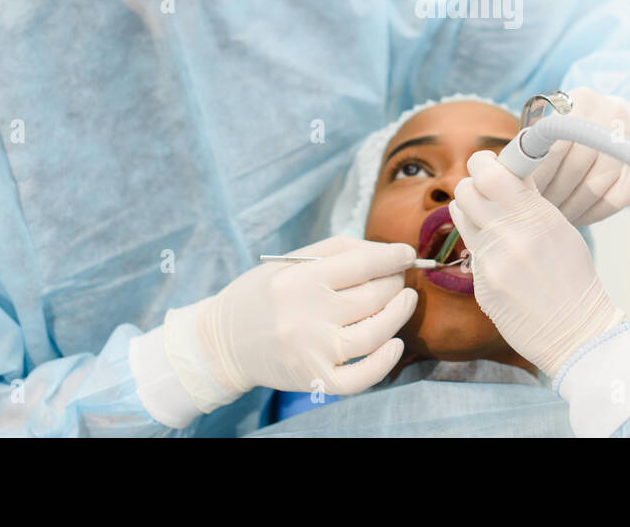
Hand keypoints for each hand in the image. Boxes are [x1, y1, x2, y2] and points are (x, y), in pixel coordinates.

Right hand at [163, 236, 416, 410]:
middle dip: (395, 282)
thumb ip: (338, 250)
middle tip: (398, 276)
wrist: (223, 343)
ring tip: (406, 299)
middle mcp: (305, 315)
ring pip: (375, 333)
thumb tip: (387, 252)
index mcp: (299, 280)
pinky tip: (395, 344)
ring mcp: (312, 351)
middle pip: (373, 296)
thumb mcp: (289, 261)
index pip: (362, 264)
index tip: (406, 254)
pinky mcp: (314, 379)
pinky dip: (384, 362)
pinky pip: (361, 377)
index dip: (393, 256)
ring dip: (400, 313)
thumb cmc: (262, 295)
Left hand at [450, 150, 623, 375]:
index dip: (482, 163)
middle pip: (464, 190)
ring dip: (470, 211)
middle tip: (486, 193)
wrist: (576, 332)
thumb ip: (531, 200)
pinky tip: (500, 258)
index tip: (488, 165)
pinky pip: (469, 251)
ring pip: (459, 215)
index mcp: (535, 217)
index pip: (488, 173)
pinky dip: (480, 246)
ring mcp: (492, 263)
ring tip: (489, 221)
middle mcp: (509, 237)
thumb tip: (508, 172)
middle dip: (473, 186)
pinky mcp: (480, 285)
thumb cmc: (574, 279)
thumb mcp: (561, 229)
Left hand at [530, 88, 629, 224]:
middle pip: (575, 166)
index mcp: (582, 100)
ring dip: (568, 208)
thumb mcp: (556, 123)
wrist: (618, 128)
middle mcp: (612, 115)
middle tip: (534, 211)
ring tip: (551, 217)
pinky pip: (613, 201)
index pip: (555, 143)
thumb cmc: (575, 131)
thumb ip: (534, 143)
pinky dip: (591, 214)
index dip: (538, 173)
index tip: (524, 192)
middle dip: (551, 194)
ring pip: (593, 187)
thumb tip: (509, 174)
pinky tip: (576, 217)